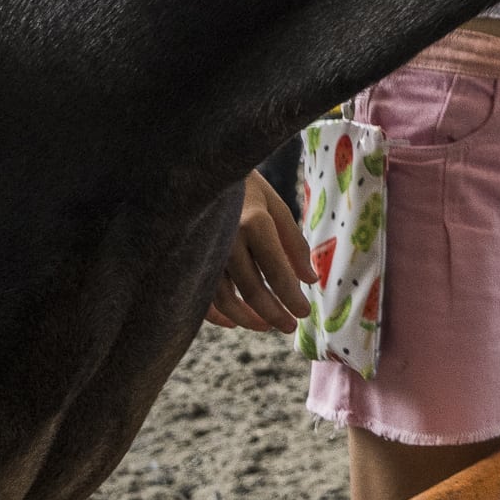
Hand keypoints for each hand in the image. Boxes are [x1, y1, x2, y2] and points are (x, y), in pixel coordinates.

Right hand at [207, 173, 312, 332]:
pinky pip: (202, 296)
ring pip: (225, 299)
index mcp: (254, 223)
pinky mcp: (188, 259)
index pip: (277, 271)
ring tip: (267, 326)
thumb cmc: (246, 188)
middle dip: (274, 314)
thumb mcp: (276, 207)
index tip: (305, 313)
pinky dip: (218, 314)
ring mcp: (204, 251)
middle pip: (252, 289)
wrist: (202, 172)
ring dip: (247, 319)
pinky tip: (235, 322)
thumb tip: (310, 281)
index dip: (292, 297)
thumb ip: (295, 244)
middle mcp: (227, 239)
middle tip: (289, 327)